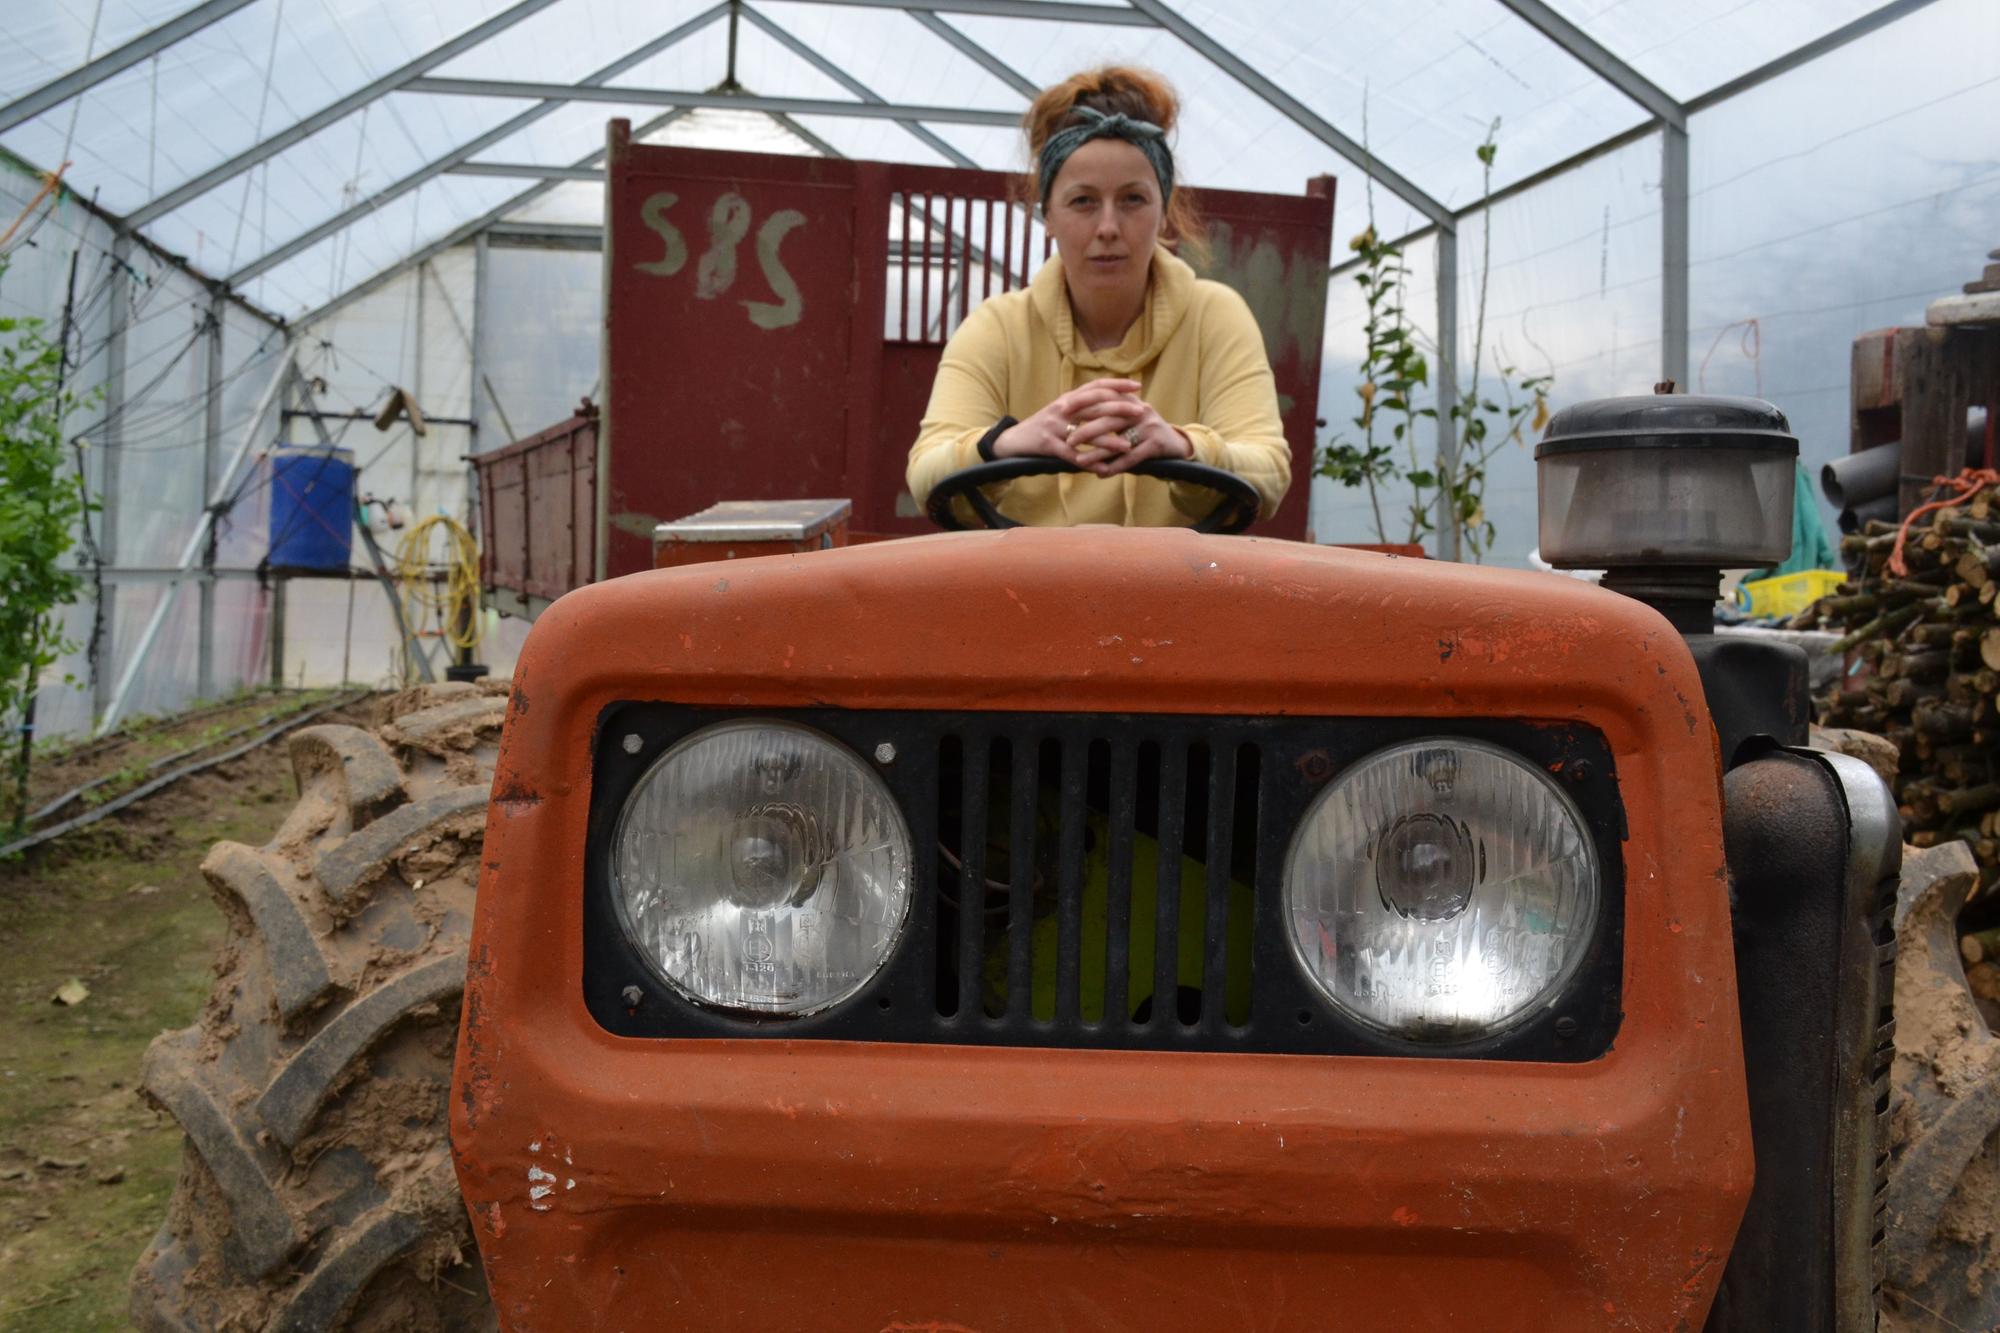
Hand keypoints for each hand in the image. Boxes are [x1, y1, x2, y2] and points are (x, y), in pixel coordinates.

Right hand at [992, 378, 1147, 466]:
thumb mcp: (1061, 411)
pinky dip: (1089, 464)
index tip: (1137, 385)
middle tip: (1141, 411)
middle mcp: (1062, 408)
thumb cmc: (1042, 426)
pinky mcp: (1048, 445)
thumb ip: (1081, 406)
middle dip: (1120, 408)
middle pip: (1095, 405)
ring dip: (1109, 440)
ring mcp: (1054, 427)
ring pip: (1087, 432)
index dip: (1117, 384)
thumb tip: (1108, 401)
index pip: (1095, 386)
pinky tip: (1104, 470)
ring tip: (1127, 446)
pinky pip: (1073, 456)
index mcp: (1068, 398)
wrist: (1012, 440)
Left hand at [1069, 396, 1193, 477]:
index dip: (1083, 405)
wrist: (1176, 445)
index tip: (1063, 412)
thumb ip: (1108, 414)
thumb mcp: (1128, 419)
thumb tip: (1076, 417)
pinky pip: (1131, 457)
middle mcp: (1140, 411)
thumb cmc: (1145, 433)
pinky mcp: (1156, 444)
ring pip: (1117, 441)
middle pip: (1108, 420)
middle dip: (1085, 431)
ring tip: (1080, 461)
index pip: (1103, 399)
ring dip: (1097, 453)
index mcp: (1130, 402)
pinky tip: (1101, 474)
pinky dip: (1115, 467)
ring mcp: (1150, 427)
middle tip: (1068, 440)